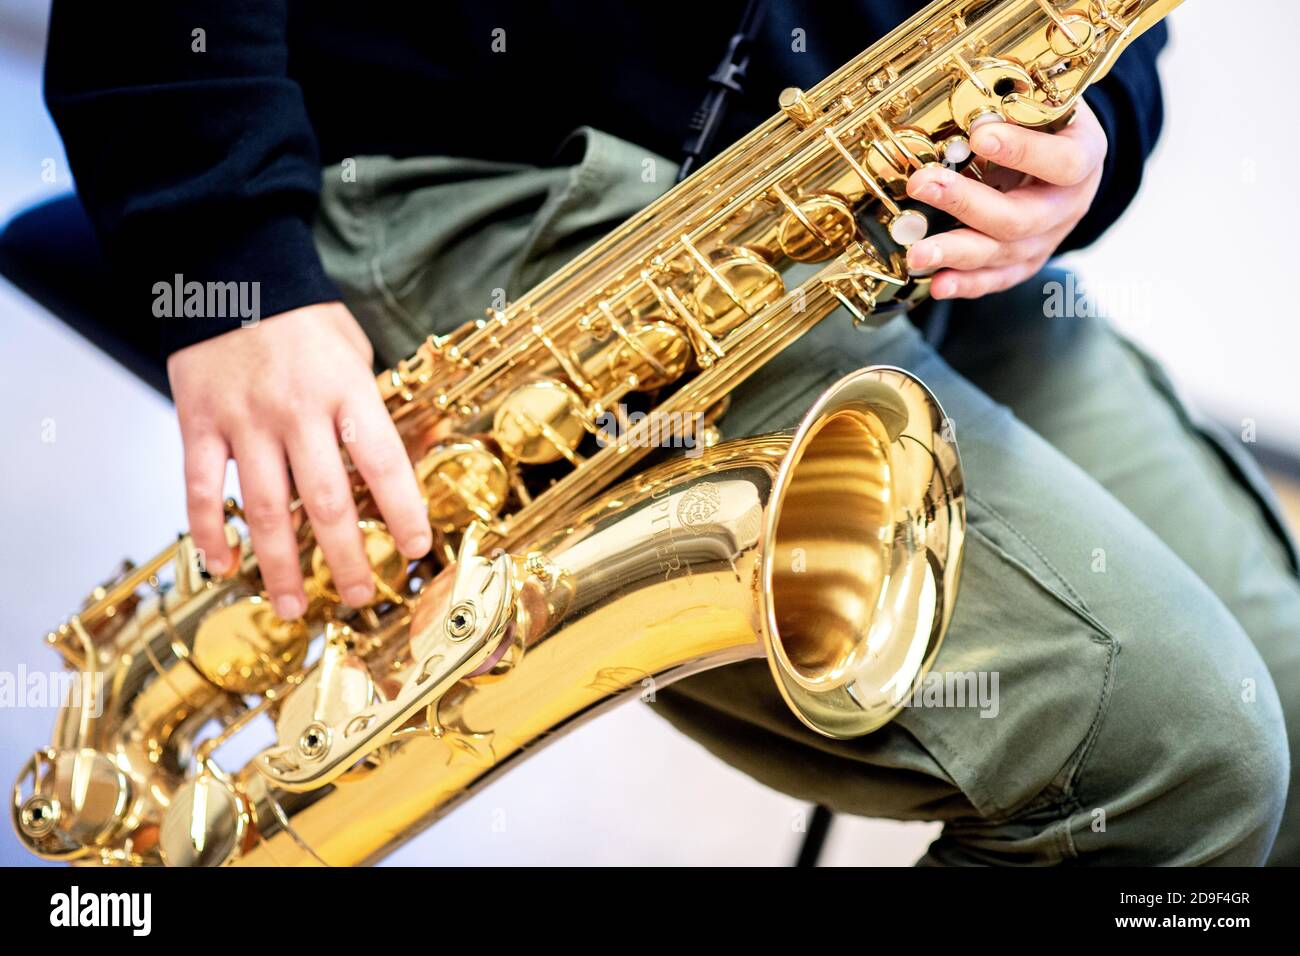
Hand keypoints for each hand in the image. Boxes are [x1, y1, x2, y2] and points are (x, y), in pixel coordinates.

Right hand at [167, 302, 431, 618]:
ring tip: (295, 608)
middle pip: (326, 502)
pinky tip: (225, 567)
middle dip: (346, 558)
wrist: (229, 269)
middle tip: (360, 596)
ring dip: (282, 567)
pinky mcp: (199, 424)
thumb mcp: (355, 349)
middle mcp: (298, 411)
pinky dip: (212, 534)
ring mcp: (245, 421)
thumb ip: (368, 405)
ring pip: (266, 510)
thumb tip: (393, 463)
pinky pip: (202, 490)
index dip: (403, 511)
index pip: (383, 462)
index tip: (417, 548)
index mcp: (346, 390)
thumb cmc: (303, 317)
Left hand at [903, 100, 1107, 298]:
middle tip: (924, 186)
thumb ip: (1015, 104)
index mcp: (1084, 156)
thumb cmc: (1048, 122)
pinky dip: (966, 283)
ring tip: (917, 252)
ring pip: (1003, 253)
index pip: (1062, 162)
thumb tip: (968, 106)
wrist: (1064, 153)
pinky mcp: (1025, 261)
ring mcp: (1047, 238)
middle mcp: (1068, 204)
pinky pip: (997, 278)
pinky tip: (936, 284)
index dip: (1022, 151)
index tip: (979, 136)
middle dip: (966, 203)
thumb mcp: (1044, 100)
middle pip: (1021, 217)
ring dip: (954, 253)